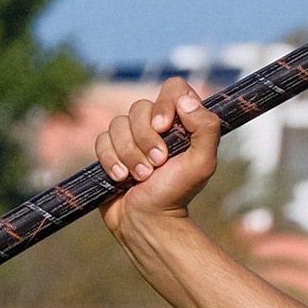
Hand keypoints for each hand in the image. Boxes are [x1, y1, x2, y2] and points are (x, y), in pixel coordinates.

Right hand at [96, 75, 221, 236]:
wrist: (148, 220)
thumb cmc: (177, 193)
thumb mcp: (202, 164)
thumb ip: (206, 129)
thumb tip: (185, 100)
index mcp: (181, 122)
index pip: (173, 87)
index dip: (165, 102)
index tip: (164, 127)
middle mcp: (155, 124)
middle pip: (139, 107)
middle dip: (145, 140)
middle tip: (156, 165)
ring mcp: (131, 136)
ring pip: (117, 124)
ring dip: (129, 154)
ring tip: (140, 177)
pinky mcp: (110, 149)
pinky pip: (101, 140)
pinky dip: (111, 160)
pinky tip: (121, 178)